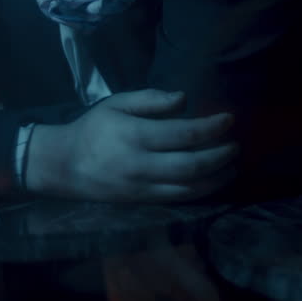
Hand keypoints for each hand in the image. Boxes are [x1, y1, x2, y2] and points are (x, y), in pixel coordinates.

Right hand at [26, 89, 237, 201]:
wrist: (65, 165)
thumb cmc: (93, 129)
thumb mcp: (116, 104)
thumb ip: (150, 100)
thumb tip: (184, 99)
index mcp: (135, 135)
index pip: (184, 134)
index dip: (212, 127)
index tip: (229, 119)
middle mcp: (142, 164)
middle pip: (193, 165)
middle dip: (221, 155)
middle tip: (236, 145)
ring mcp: (144, 187)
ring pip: (191, 188)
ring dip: (218, 177)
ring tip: (233, 165)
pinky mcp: (145, 201)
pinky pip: (180, 199)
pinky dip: (203, 191)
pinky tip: (214, 180)